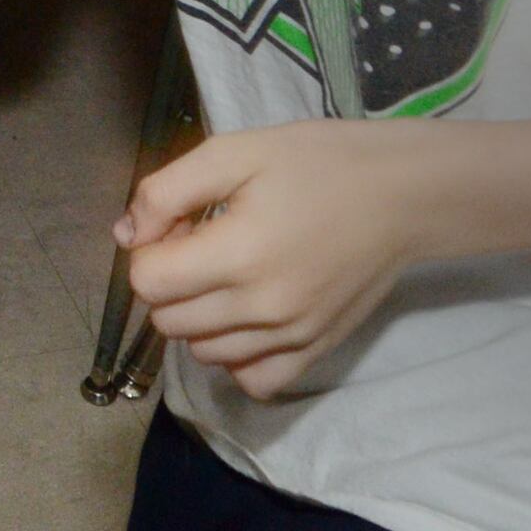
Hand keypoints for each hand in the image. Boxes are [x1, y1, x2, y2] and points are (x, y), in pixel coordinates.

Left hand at [118, 123, 415, 399]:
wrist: (403, 194)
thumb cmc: (318, 162)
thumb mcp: (235, 151)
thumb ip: (167, 190)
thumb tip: (127, 234)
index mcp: (238, 253)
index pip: (147, 281)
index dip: (149, 247)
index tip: (179, 223)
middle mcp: (261, 308)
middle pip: (168, 320)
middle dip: (170, 280)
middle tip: (204, 241)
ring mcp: (290, 337)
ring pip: (202, 351)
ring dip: (198, 316)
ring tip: (230, 273)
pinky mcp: (314, 352)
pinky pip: (252, 380)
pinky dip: (237, 356)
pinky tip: (247, 317)